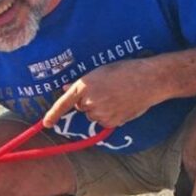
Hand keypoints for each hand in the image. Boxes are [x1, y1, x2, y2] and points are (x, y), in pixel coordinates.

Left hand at [42, 60, 164, 128]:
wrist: (149, 80)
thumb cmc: (126, 71)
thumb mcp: (101, 71)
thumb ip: (82, 83)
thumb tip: (66, 88)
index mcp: (84, 85)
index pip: (63, 103)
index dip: (53, 114)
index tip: (46, 124)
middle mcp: (89, 101)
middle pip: (81, 107)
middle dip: (88, 101)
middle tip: (106, 90)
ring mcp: (100, 113)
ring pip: (93, 115)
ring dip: (100, 109)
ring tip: (116, 96)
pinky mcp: (111, 122)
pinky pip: (104, 122)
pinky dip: (110, 116)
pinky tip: (121, 104)